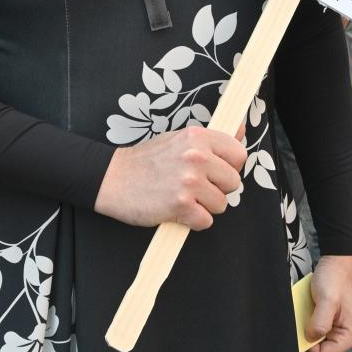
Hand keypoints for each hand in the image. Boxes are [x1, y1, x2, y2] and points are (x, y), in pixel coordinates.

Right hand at [95, 125, 245, 229]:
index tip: (216, 172)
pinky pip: (205, 221)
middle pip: (233, 182)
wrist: (112, 178)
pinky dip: (193, 221)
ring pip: (221, 204)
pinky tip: (177, 211)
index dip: (230, 167)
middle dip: (217, 189)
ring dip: (204, 207)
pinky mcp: (180, 205)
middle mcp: (196, 156)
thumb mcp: (178, 140)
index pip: (239, 154)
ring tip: (183, 197)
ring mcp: (189, 181)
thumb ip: (210, 140)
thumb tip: (240, 129)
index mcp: (198, 137)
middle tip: (195, 187)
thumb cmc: (145, 161)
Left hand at [305, 254, 351, 351]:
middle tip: (305, 317)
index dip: (308, 345)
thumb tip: (310, 338)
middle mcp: (342, 337)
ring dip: (304, 328)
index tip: (303, 328)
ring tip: (307, 311)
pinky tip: (307, 309)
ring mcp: (333, 331)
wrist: (336, 264)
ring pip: (311, 340)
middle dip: (306, 336)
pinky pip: (310, 330)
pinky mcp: (326, 324)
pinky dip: (304, 321)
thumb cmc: (335, 280)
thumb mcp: (327, 301)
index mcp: (348, 337)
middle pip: (316, 350)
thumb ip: (320, 323)